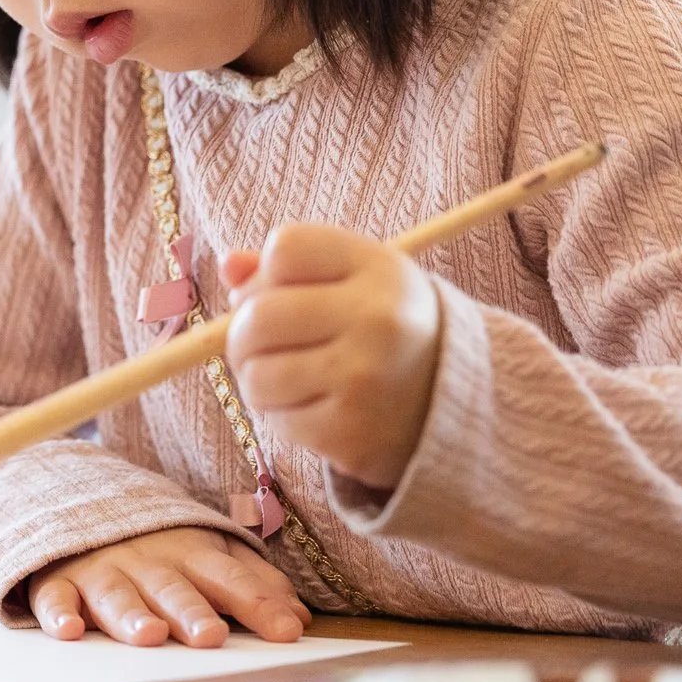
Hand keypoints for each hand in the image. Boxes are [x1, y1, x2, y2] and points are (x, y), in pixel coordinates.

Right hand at [26, 526, 309, 646]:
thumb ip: (253, 583)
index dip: (258, 603)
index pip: (230, 578)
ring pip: (117, 594)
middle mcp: (146, 562)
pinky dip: (58, 612)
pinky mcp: (58, 580)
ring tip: (149, 636)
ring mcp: (100, 571)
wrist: (78, 502)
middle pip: (172, 588)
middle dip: (191, 611)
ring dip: (131, 614)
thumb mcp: (208, 553)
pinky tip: (68, 630)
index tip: (288, 631)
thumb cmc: (157, 546)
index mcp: (190, 555)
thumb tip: (300, 618)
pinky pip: (54, 596)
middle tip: (210, 637)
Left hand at [221, 224, 442, 492]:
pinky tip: (312, 407)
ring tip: (288, 377)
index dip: (268, 272)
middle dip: (243, 333)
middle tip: (261, 344)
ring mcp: (364, 379)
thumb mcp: (357, 280)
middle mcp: (377, 319)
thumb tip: (228, 266)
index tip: (281, 291)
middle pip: (257, 314)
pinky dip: (281, 416)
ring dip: (257, 379)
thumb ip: (293, 266)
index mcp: (381, 268)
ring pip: (255, 374)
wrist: (453, 406)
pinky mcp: (350, 432)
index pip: (285, 248)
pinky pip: (276, 420)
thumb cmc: (387, 330)